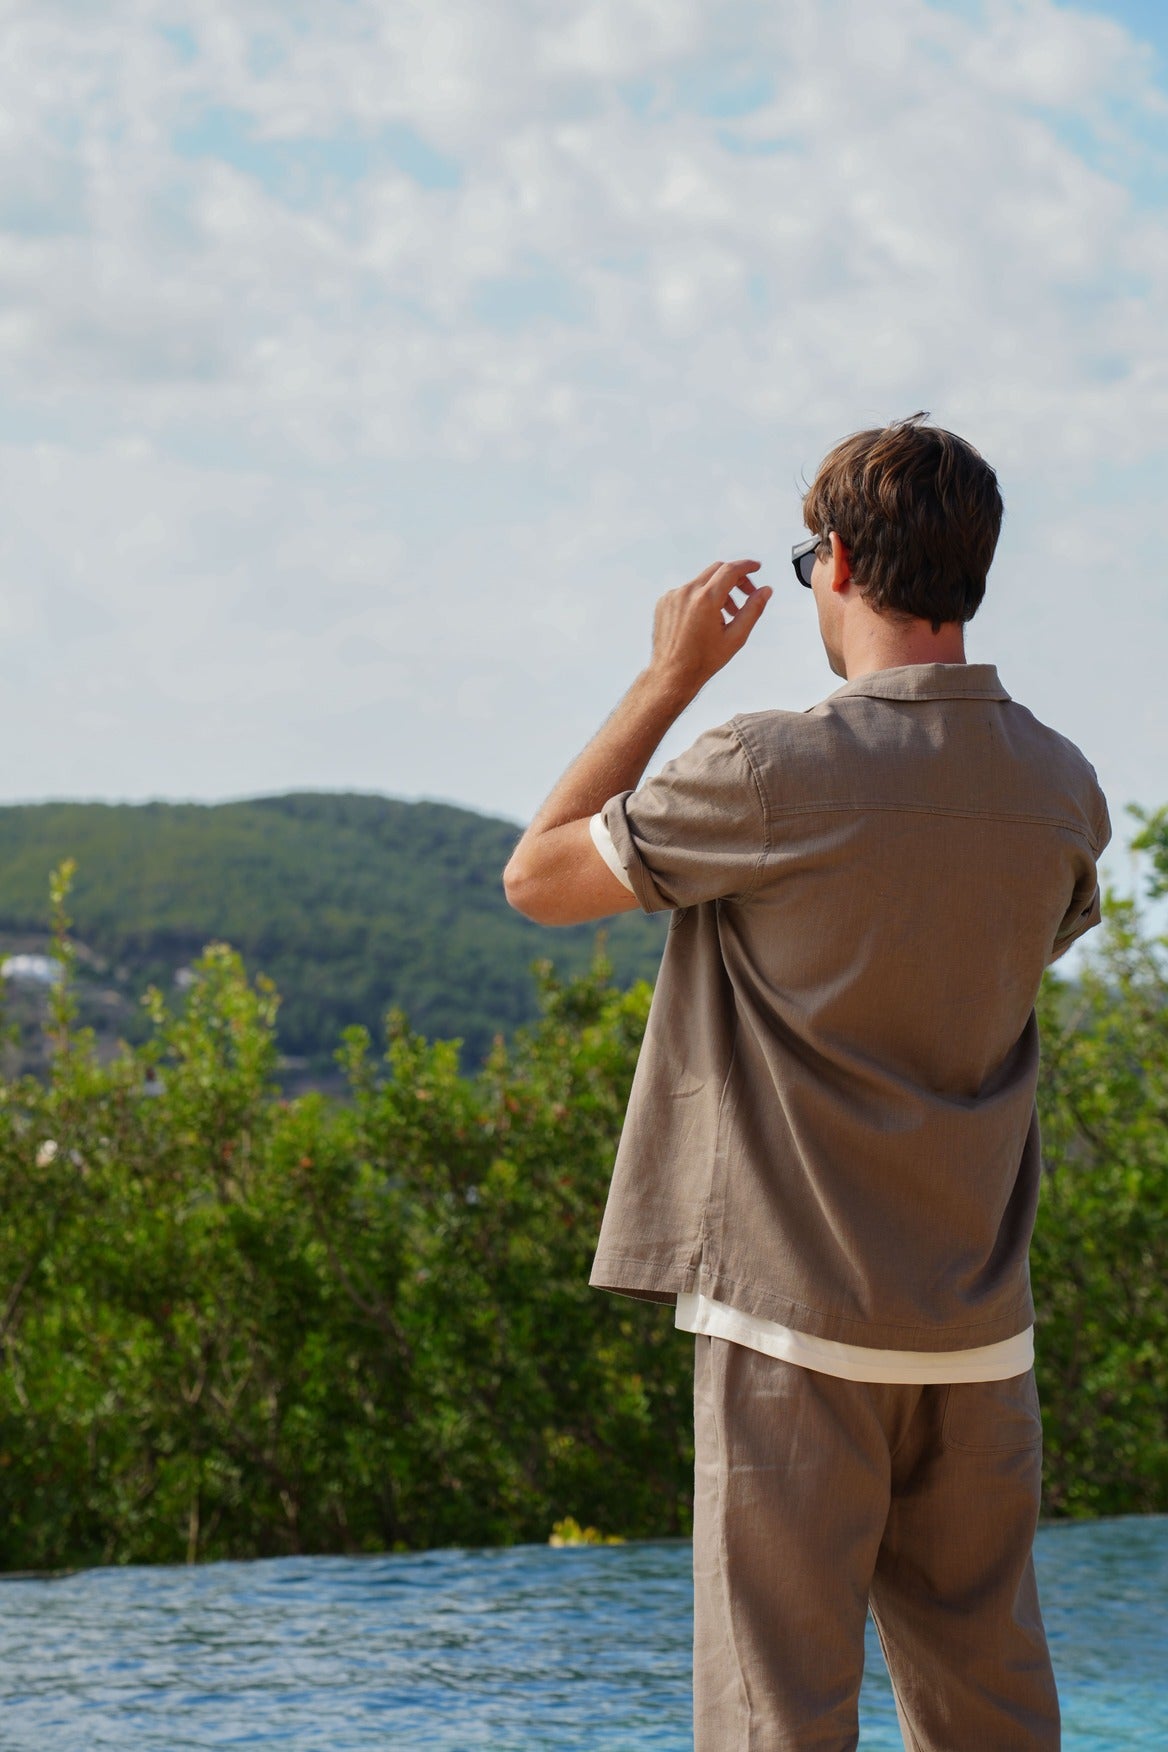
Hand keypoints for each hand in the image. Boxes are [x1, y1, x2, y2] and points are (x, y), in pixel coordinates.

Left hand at [648, 559, 770, 697]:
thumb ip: (753, 610)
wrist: (672, 673)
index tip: (755, 567)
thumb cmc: (702, 660)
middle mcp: (687, 593)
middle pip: (717, 571)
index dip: (746, 566)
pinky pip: (687, 591)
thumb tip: (765, 591)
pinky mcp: (664, 602)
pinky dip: (700, 597)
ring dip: (718, 590)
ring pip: (702, 581)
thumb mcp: (736, 637)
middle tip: (746, 593)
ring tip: (726, 614)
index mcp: (705, 600)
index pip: (730, 570)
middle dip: (735, 578)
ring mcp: (673, 596)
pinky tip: (704, 618)